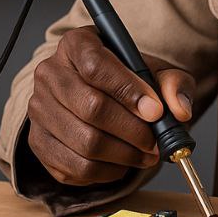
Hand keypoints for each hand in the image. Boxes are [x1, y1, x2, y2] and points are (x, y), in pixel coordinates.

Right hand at [26, 26, 194, 185]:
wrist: (100, 96)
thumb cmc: (127, 80)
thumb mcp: (156, 72)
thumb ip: (173, 83)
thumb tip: (179, 110)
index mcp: (76, 44)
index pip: (97, 66)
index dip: (129, 91)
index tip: (156, 111)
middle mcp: (50, 74)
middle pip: (91, 107)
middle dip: (132, 130)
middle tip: (156, 141)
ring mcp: (39, 110)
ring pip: (85, 142)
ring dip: (124, 155)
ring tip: (146, 154)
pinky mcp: (38, 142)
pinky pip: (75, 167)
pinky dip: (107, 172)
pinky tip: (124, 162)